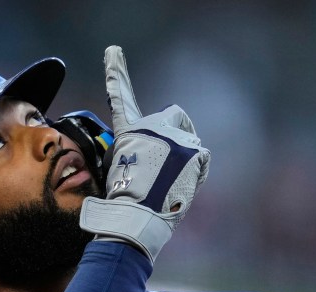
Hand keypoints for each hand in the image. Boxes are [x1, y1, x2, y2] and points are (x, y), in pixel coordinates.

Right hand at [79, 45, 210, 261]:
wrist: (136, 215)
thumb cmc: (125, 199)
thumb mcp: (121, 168)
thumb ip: (137, 151)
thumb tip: (151, 158)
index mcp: (129, 131)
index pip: (121, 97)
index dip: (116, 73)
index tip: (113, 51)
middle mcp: (152, 127)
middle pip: (176, 117)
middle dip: (177, 137)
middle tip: (168, 165)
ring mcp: (175, 137)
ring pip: (191, 143)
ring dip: (186, 160)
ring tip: (171, 183)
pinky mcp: (193, 151)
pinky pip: (202, 159)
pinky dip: (197, 173)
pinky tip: (181, 186)